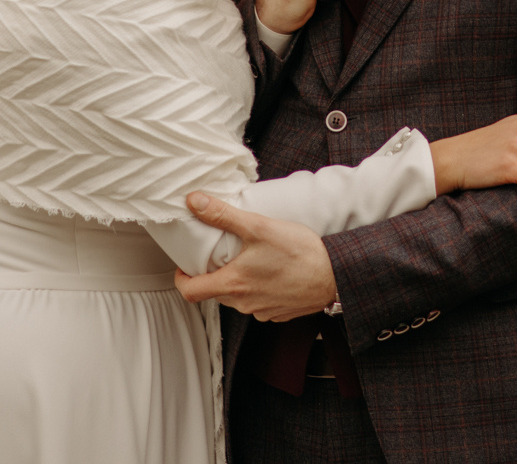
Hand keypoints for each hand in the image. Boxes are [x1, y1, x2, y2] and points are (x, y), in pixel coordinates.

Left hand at [173, 193, 338, 320]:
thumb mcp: (258, 227)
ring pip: (238, 298)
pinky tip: (272, 272)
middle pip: (215, 293)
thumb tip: (195, 202)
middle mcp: (244, 304)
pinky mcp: (278, 314)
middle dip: (214, 274)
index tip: (185, 266)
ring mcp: (262, 311)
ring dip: (238, 281)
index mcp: (233, 284)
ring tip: (250, 259)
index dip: (182, 278)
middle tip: (221, 254)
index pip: (191, 291)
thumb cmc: (300, 253)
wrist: (334, 275)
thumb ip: (223, 215)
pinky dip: (259, 289)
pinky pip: (259, 303)